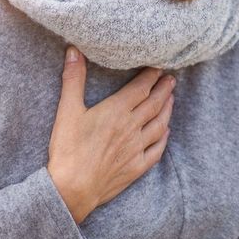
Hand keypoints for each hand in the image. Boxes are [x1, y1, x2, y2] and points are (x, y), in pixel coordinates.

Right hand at [47, 45, 174, 223]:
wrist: (73, 188)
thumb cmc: (68, 149)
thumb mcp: (67, 110)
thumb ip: (73, 79)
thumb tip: (74, 50)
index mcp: (117, 111)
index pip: (140, 88)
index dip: (151, 76)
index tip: (158, 67)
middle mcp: (132, 127)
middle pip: (154, 104)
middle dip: (164, 89)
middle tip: (171, 79)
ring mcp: (136, 148)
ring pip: (159, 124)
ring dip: (167, 110)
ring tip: (171, 99)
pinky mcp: (137, 167)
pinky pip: (157, 150)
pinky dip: (163, 138)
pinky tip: (165, 133)